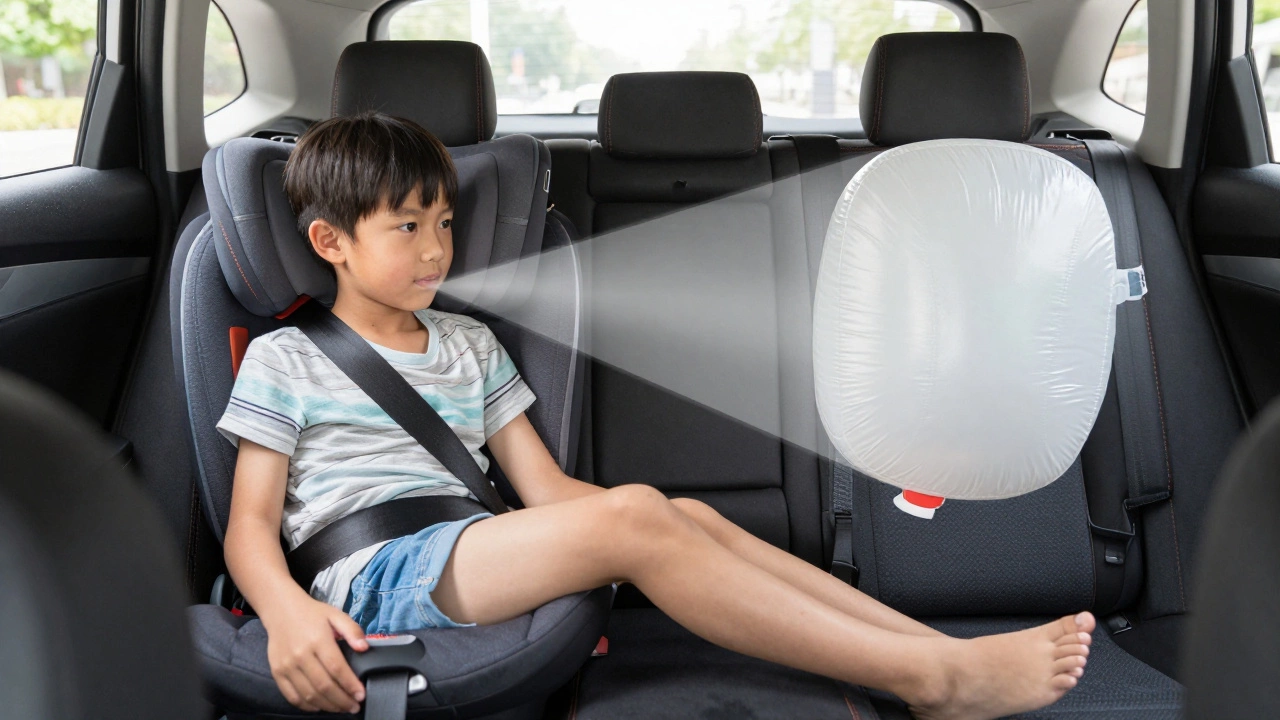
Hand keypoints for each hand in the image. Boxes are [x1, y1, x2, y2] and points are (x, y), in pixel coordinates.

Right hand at [263, 595, 369, 713]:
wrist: (281, 609)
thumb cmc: (312, 614)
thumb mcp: (336, 615)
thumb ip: (352, 630)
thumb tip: (364, 648)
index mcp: (318, 639)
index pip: (336, 668)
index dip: (350, 684)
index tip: (361, 695)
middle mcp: (301, 654)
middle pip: (324, 685)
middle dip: (342, 700)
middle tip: (354, 707)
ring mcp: (287, 665)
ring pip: (308, 694)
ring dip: (327, 706)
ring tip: (341, 708)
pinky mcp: (277, 672)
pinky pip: (292, 696)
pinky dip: (307, 706)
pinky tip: (320, 706)